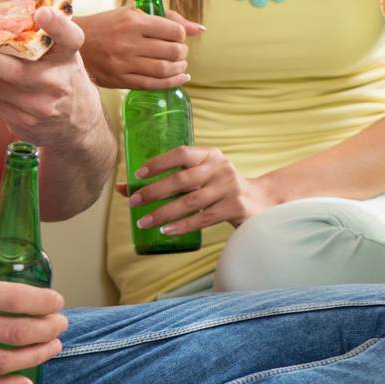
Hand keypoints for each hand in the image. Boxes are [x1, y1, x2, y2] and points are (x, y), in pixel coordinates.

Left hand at [0, 7, 103, 150]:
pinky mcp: (24, 121)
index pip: (69, 38)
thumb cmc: (61, 71)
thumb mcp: (56, 44)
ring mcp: (40, 105)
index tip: (42, 12)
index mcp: (69, 55)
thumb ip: (29, 9)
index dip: (57, 25)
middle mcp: (57, 81)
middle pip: (16, 70)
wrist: (76, 125)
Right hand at [0, 249, 66, 383]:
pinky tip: (27, 381)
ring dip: (35, 356)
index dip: (41, 301)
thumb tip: (2, 259)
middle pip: (13, 333)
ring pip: (2, 361)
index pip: (11, 298)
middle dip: (46, 329)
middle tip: (61, 323)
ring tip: (52, 346)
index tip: (58, 300)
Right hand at [77, 8, 202, 89]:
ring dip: (179, 68)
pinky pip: (153, 85)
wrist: (75, 43)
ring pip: (165, 69)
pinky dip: (171, 83)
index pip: (174, 31)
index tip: (177, 36)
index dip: (182, 35)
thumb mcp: (133, 13)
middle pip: (173, 51)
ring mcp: (125, 63)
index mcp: (133, 21)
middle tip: (179, 52)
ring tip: (179, 64)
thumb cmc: (107, 25)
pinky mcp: (121, 80)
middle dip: (182, 52)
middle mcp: (130, 42)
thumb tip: (200, 29)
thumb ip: (167, 18)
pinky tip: (179, 78)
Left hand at [119, 145, 276, 230]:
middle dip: (154, 191)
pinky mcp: (235, 208)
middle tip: (133, 202)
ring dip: (164, 212)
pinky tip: (166, 231)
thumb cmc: (219, 188)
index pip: (181, 153)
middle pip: (182, 179)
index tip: (137, 174)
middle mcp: (220, 168)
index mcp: (210, 155)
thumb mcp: (200, 177)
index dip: (159, 162)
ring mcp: (229, 188)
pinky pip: (203, 219)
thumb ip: (169, 181)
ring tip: (144, 222)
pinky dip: (183, 225)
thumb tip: (123, 189)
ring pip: (190, 201)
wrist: (262, 201)